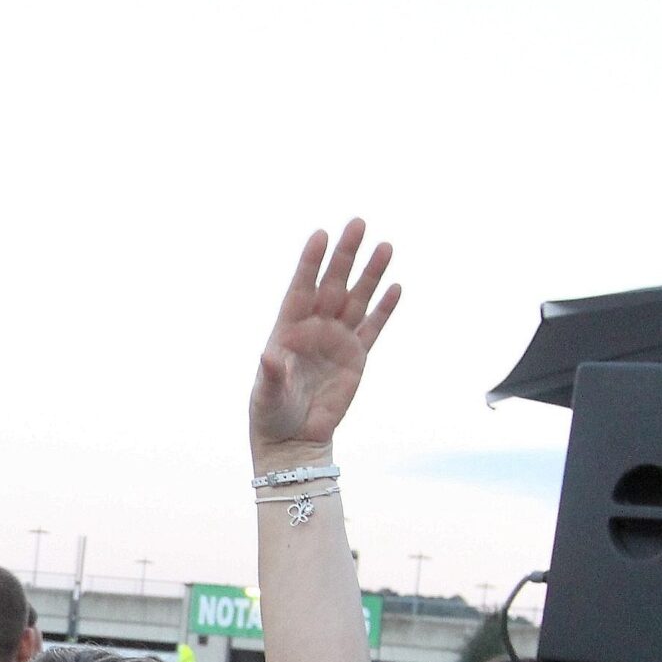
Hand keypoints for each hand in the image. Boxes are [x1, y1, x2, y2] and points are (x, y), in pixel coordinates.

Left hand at [250, 219, 401, 464]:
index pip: (301, 288)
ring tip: (385, 246)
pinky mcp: (356, 358)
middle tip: (358, 223)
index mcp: (288, 329)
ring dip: (371, 274)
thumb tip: (268, 358)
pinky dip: (384, 309)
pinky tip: (395, 287)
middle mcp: (314, 328)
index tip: (321, 235)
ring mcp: (337, 341)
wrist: (293, 439)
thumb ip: (270, 375)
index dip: (310, 262)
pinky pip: (373, 329)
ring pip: (357, 300)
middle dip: (345, 255)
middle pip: (333, 284)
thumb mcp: (266, 396)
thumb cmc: (272, 414)